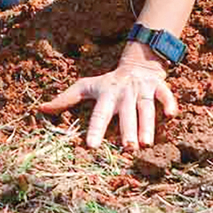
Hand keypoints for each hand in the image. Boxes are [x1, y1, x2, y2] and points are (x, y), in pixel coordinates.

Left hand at [39, 47, 178, 149]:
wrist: (136, 64)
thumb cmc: (108, 83)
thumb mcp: (86, 87)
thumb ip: (65, 99)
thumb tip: (40, 109)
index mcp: (106, 94)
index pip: (99, 114)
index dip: (95, 129)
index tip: (91, 146)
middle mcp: (124, 92)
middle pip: (125, 113)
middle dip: (127, 130)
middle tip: (127, 148)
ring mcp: (142, 90)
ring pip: (145, 108)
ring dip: (146, 125)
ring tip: (146, 144)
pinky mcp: (158, 87)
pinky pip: (165, 95)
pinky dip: (169, 103)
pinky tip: (172, 116)